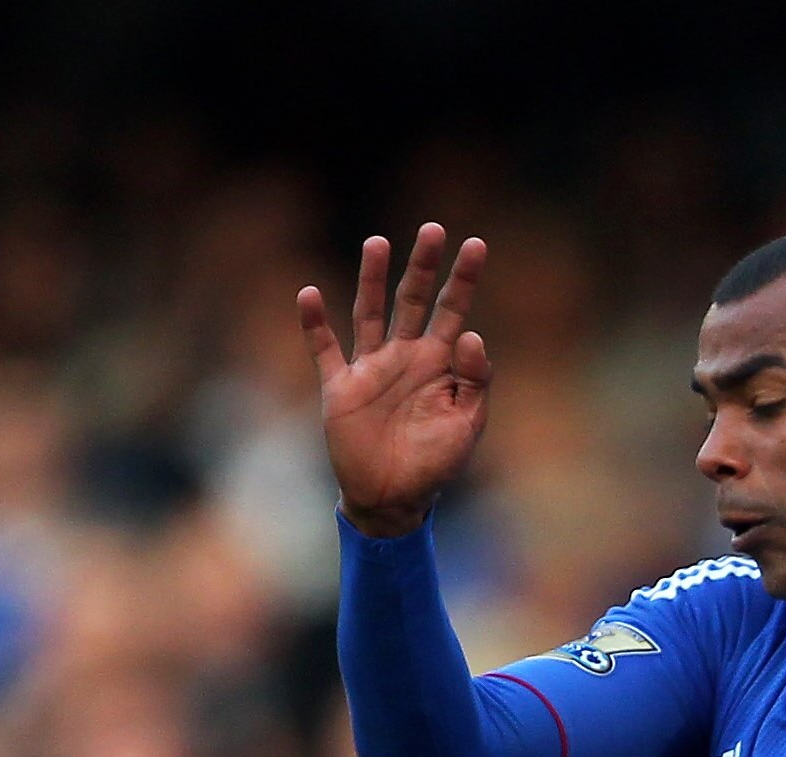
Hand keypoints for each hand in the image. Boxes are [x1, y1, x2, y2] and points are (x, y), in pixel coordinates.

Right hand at [299, 224, 491, 537]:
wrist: (394, 499)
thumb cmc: (435, 463)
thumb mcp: (467, 424)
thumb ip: (475, 380)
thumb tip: (473, 334)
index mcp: (439, 363)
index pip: (453, 311)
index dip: (464, 279)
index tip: (476, 244)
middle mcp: (404, 356)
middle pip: (413, 300)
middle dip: (422, 266)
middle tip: (432, 228)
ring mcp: (371, 368)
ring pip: (370, 313)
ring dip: (372, 279)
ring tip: (378, 243)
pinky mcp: (340, 388)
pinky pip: (324, 350)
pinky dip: (315, 324)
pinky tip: (309, 294)